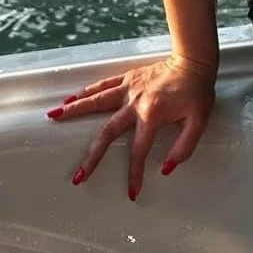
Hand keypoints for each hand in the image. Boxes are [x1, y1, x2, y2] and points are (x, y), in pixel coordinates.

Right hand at [47, 53, 216, 199]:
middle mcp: (135, 102)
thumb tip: (165, 168)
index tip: (131, 192)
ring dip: (74, 111)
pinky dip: (86, 92)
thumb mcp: (199, 122)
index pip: (139, 152)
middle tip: (78, 175)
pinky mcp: (127, 78)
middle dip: (92, 157)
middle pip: (107, 132)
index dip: (134, 174)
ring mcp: (128, 89)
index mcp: (152, 115)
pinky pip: (102, 85)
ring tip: (54, 117)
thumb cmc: (197, 91)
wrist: (193, 61)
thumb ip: (184, 147)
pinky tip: (71, 98)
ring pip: (96, 102)